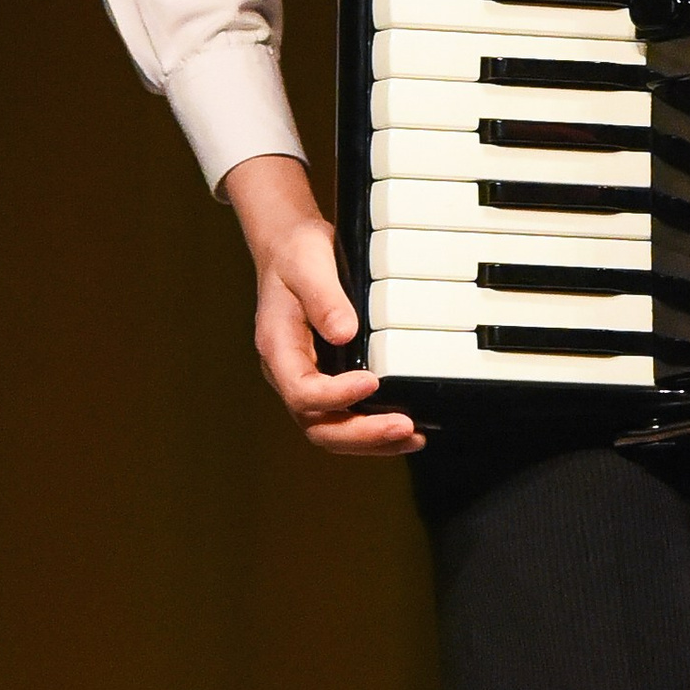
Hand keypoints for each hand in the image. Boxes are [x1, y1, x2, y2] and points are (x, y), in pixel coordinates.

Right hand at [221, 153, 422, 455]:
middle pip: (318, 425)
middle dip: (361, 433)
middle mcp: (288, 373)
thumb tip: (345, 333)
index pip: (301, 390)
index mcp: (277, 348)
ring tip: (412, 437)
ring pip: (332, 431)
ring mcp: (306, 381)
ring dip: (371, 441)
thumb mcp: (308, 265)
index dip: (336, 395)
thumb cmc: (296, 254)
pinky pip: (344, 419)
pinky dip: (373, 431)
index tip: (372, 382)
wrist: (291, 248)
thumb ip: (325, 298)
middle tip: (403, 426)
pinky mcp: (326, 381)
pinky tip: (405, 431)